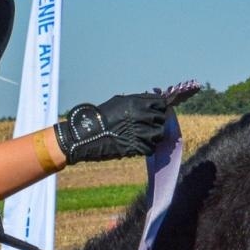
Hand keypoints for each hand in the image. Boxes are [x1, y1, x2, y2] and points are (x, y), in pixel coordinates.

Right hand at [52, 93, 170, 163]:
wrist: (87, 134)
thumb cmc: (101, 116)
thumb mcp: (119, 102)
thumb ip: (137, 101)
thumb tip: (151, 102)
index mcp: (137, 102)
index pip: (161, 103)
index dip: (160, 108)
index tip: (156, 112)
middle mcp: (142, 116)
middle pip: (162, 118)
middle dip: (157, 122)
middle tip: (148, 126)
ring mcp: (140, 132)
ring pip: (159, 134)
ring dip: (154, 136)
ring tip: (145, 136)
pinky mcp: (136, 146)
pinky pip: (151, 148)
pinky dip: (147, 148)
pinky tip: (139, 145)